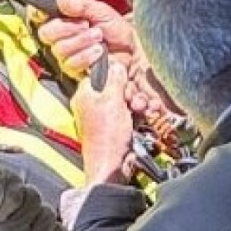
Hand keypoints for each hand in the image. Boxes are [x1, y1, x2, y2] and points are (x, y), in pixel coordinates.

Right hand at [38, 0, 138, 77]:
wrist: (131, 48)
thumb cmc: (115, 28)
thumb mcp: (100, 10)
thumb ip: (81, 4)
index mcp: (62, 18)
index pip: (37, 15)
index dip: (37, 13)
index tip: (44, 12)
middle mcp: (59, 36)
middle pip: (46, 33)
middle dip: (67, 28)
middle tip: (86, 25)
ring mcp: (65, 54)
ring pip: (59, 49)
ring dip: (80, 41)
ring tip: (98, 37)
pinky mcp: (74, 70)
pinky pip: (70, 64)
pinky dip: (86, 56)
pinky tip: (98, 51)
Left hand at [72, 62, 134, 184]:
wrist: (113, 166)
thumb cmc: (107, 137)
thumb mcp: (112, 101)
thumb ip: (114, 80)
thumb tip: (116, 64)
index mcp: (85, 94)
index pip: (102, 73)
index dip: (117, 77)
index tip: (125, 84)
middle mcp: (93, 104)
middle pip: (117, 86)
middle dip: (131, 92)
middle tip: (134, 102)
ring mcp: (105, 115)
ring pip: (126, 99)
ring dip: (138, 103)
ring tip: (142, 111)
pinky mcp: (116, 126)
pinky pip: (130, 112)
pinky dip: (138, 114)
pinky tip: (145, 115)